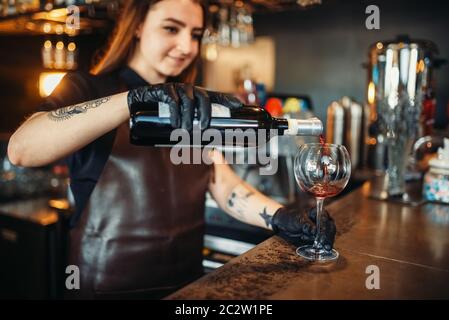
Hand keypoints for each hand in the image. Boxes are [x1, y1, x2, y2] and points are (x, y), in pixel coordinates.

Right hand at [127, 83, 242, 130]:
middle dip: (206, 114)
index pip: (216, 96)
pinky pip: (172, 100)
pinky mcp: (163, 90)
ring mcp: (176, 88)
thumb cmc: (161, 113)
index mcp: (196, 96)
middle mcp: (189, 90)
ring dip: (188, 118)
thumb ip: (191, 126)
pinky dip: (175, 113)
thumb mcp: (179, 119)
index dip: (228, 100)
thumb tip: (204, 143)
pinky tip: (175, 123)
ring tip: (186, 132)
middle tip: (204, 128)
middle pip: (203, 98)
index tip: (240, 106)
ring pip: (188, 102)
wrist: (137, 105)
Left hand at [271, 206, 336, 250]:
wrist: (284, 225)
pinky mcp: (319, 238)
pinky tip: (319, 248)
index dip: (324, 228)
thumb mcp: (297, 220)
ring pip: (328, 236)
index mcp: (318, 212)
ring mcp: (322, 230)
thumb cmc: (291, 218)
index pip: (325, 219)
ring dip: (325, 242)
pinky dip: (322, 246)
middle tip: (323, 244)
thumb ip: (306, 225)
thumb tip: (314, 230)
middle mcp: (323, 220)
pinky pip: (324, 243)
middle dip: (327, 237)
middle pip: (330, 228)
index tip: (321, 236)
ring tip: (320, 246)